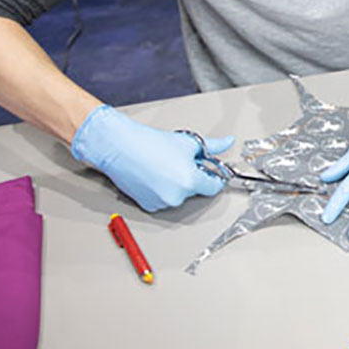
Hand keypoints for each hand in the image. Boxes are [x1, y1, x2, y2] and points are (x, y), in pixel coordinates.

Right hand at [71, 105, 232, 211]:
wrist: (121, 147)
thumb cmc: (150, 143)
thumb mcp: (188, 142)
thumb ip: (213, 146)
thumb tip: (228, 143)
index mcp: (190, 181)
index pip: (214, 187)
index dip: (214, 177)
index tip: (211, 171)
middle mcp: (177, 197)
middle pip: (195, 189)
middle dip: (192, 176)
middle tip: (181, 161)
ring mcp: (162, 203)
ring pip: (179, 195)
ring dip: (177, 184)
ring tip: (164, 166)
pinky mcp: (148, 206)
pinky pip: (164, 199)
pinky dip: (163, 190)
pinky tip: (155, 175)